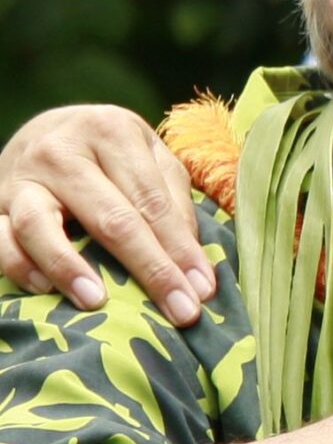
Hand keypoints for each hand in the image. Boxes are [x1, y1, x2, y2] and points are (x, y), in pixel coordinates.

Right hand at [0, 106, 212, 322]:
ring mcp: (21, 178)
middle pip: (109, 217)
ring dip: (68, 266)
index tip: (203, 290)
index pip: (152, 200)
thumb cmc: (110, 152)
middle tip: (180, 312)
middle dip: (150, 269)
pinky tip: (44, 289)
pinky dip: (18, 264)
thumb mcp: (149, 156)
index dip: (181, 248)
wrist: (43, 131)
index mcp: (110, 131)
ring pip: (38, 225)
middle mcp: (61, 151)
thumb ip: (173, 200)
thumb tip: (194, 265)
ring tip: (98, 302)